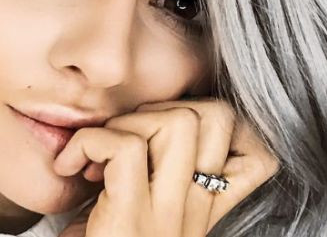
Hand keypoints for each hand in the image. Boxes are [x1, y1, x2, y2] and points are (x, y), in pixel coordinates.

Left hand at [53, 97, 279, 236]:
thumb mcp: (142, 216)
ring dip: (126, 121)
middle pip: (218, 116)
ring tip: (97, 154)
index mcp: (202, 210)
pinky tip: (69, 166)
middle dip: (162, 108)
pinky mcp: (129, 219)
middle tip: (122, 137)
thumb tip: (138, 124)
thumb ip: (157, 179)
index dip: (216, 124)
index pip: (257, 152)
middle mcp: (195, 213)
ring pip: (180, 121)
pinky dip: (87, 142)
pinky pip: (124, 146)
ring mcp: (167, 217)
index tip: (161, 134)